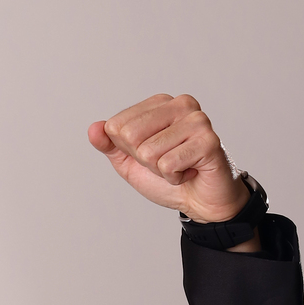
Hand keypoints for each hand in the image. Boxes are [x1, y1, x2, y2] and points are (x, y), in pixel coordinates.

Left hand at [88, 94, 249, 223]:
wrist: (200, 200)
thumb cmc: (168, 177)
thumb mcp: (129, 161)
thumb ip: (110, 144)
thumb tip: (94, 129)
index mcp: (160, 104)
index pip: (116, 125)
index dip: (128, 150)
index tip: (152, 153)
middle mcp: (181, 104)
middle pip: (130, 136)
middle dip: (143, 159)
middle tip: (166, 161)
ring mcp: (197, 121)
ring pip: (148, 152)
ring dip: (160, 170)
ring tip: (180, 166)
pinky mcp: (208, 141)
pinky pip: (168, 164)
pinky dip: (174, 177)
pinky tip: (189, 172)